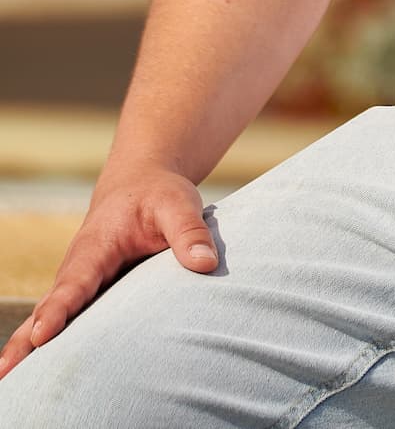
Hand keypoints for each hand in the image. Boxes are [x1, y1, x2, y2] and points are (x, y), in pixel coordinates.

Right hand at [0, 162, 217, 379]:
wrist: (141, 183)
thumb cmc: (158, 195)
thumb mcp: (178, 204)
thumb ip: (190, 232)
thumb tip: (206, 264)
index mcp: (97, 246)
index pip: (76, 282)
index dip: (60, 309)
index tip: (43, 334)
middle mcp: (78, 267)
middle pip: (49, 306)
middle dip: (26, 340)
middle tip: (5, 372)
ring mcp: (78, 281)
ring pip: (48, 316)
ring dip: (26, 347)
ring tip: (7, 380)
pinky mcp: (87, 292)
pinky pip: (63, 317)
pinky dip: (43, 343)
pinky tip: (34, 371)